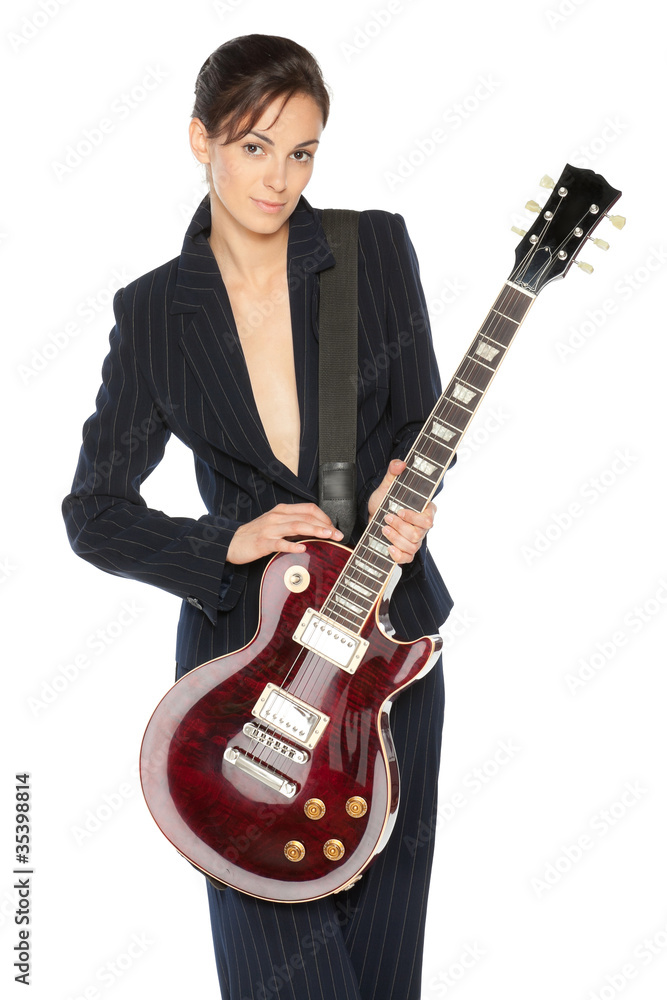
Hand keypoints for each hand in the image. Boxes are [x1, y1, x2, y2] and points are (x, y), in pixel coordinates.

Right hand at [226, 502, 343, 564]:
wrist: (231, 542)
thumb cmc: (255, 534)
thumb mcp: (275, 524)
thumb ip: (293, 524)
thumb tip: (315, 530)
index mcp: (282, 511)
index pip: (308, 508)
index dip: (324, 517)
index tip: (334, 527)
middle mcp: (277, 517)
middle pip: (306, 517)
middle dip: (325, 525)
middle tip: (338, 534)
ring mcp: (270, 529)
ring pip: (296, 526)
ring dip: (314, 530)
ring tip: (327, 536)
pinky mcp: (263, 542)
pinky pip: (279, 543)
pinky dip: (292, 545)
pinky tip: (302, 548)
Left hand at [368, 458, 436, 565]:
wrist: (373, 516)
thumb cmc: (384, 501)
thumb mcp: (386, 486)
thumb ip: (393, 473)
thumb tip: (400, 463)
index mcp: (425, 511)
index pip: (428, 519)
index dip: (414, 517)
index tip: (399, 510)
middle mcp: (422, 527)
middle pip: (418, 533)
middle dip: (400, 527)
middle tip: (387, 518)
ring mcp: (415, 541)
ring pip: (412, 546)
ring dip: (396, 538)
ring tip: (383, 528)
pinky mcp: (406, 552)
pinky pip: (407, 559)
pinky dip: (398, 555)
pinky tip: (388, 547)